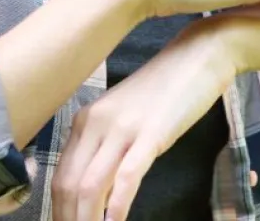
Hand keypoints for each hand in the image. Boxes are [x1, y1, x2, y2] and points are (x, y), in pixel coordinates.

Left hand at [49, 18, 242, 220]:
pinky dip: (116, 209)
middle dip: (69, 220)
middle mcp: (95, 124)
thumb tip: (99, 184)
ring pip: (90, 186)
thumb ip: (108, 143)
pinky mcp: (151, 134)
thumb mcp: (127, 115)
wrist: (200, 55)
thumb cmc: (167, 88)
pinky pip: (126, 178)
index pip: (60, 177)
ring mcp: (122, 128)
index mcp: (85, 120)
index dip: (59, 211)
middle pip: (68, 186)